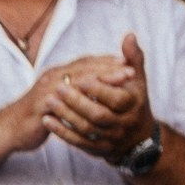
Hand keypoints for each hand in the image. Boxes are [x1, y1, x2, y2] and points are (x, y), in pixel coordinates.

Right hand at [3, 51, 127, 154]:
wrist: (9, 130)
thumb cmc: (34, 117)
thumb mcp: (56, 101)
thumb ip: (72, 92)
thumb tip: (92, 88)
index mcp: (57, 75)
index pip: (85, 64)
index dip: (106, 62)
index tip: (128, 63)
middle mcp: (53, 78)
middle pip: (86, 68)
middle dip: (110, 67)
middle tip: (132, 69)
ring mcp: (47, 89)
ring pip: (79, 79)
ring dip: (104, 78)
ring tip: (124, 80)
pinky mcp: (43, 104)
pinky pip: (68, 98)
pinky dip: (86, 96)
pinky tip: (102, 100)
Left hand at [42, 34, 152, 159]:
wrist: (137, 136)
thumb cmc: (134, 100)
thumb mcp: (138, 79)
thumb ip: (132, 57)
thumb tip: (129, 35)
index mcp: (133, 106)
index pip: (116, 98)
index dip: (98, 88)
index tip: (81, 78)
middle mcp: (123, 124)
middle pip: (98, 115)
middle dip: (77, 102)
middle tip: (58, 88)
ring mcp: (110, 139)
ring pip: (86, 129)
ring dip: (66, 116)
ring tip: (48, 101)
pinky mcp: (97, 149)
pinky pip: (78, 143)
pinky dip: (62, 132)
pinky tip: (47, 121)